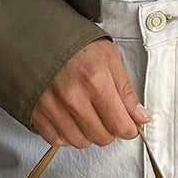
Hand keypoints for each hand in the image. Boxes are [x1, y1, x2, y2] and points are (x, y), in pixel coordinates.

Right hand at [31, 38, 151, 148]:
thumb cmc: (76, 44)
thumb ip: (126, 90)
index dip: (129, 129)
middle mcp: (72, 96)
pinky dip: (66, 134)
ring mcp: (52, 105)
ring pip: (80, 142)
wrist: (40, 36)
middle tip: (108, 115)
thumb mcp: (109, 57)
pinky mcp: (36, 112)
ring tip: (88, 114)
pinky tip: (71, 118)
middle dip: (110, 130)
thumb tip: (141, 117)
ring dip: (88, 133)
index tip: (129, 125)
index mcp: (95, 80)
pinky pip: (57, 140)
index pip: (119, 125)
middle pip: (101, 137)